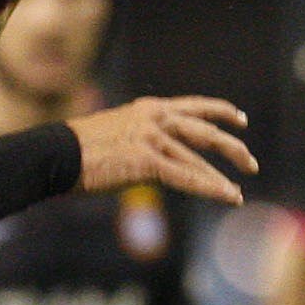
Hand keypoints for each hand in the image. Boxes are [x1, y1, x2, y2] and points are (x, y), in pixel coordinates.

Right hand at [68, 97, 253, 205]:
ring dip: (222, 177)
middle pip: (205, 131)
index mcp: (147, 108)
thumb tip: (145, 159)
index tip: (240, 119)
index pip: (193, 107)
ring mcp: (153, 138)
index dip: (221, 112)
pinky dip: (211, 188)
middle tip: (250, 163)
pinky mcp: (148, 161)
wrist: (55, 155)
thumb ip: (136, 141)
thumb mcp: (111, 135)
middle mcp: (155, 119)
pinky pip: (188, 177)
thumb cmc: (72, 151)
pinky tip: (229, 196)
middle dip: (231, 147)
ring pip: (199, 159)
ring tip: (238, 192)